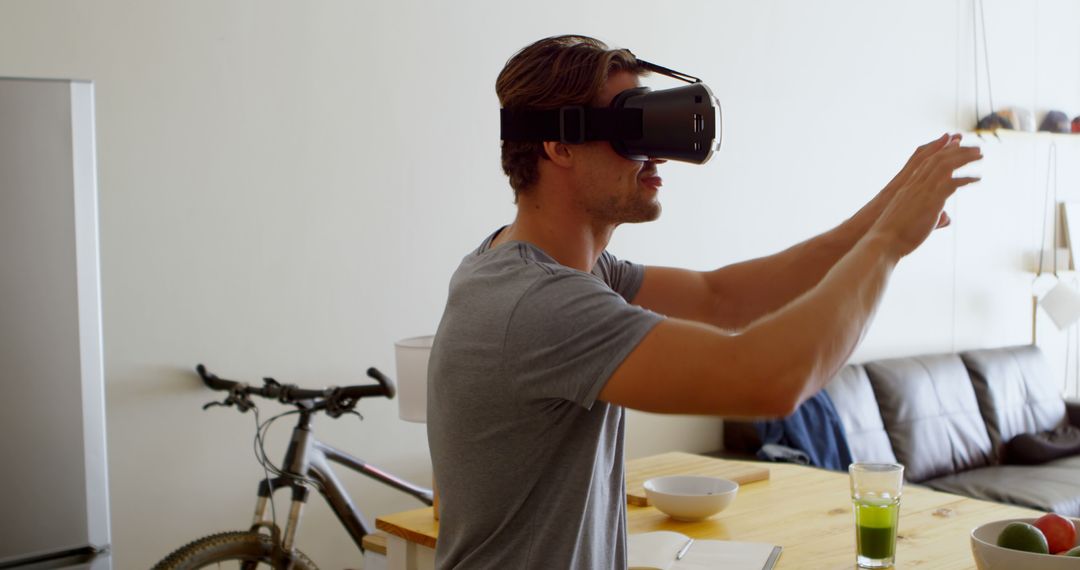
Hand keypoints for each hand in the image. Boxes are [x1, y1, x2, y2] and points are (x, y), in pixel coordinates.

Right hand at [870, 133, 980, 258]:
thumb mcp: (912, 221)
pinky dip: (965, 179)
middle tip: (972, 145)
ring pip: (945, 165)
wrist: (884, 242)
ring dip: (963, 157)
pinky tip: (977, 179)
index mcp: (907, 188)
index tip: (952, 142)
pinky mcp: (930, 200)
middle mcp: (914, 185)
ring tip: (980, 154)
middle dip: (954, 148)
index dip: (939, 150)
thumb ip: (933, 216)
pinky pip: (952, 183)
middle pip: (936, 159)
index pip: (925, 162)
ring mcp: (921, 191)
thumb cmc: (894, 237)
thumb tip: (947, 218)